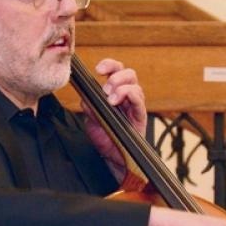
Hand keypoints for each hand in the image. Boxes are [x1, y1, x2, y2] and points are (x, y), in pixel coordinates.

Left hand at [83, 58, 145, 182]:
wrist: (114, 160)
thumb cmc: (106, 140)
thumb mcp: (91, 123)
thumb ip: (89, 109)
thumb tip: (85, 99)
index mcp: (115, 94)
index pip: (116, 71)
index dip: (109, 65)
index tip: (98, 69)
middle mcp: (127, 97)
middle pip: (129, 73)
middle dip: (116, 74)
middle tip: (105, 86)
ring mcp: (135, 106)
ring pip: (134, 83)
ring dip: (120, 85)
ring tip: (110, 98)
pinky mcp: (140, 116)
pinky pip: (139, 99)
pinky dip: (129, 94)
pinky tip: (118, 100)